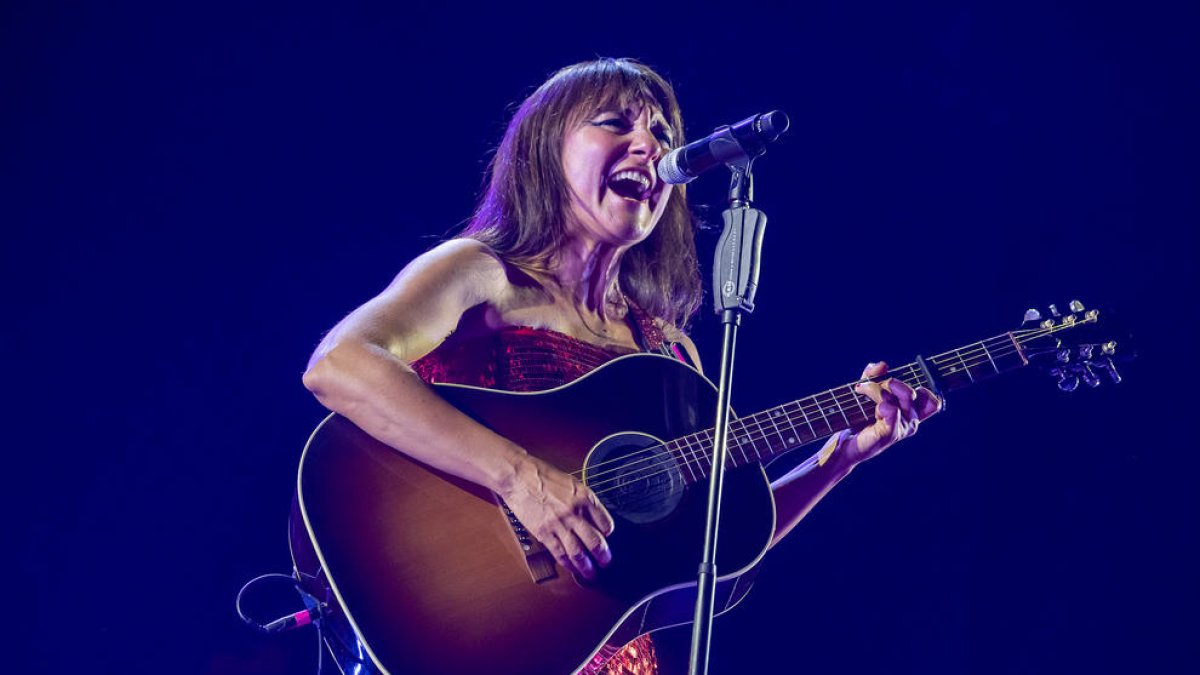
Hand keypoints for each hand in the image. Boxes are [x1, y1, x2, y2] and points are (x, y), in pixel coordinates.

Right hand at [499, 454, 614, 580]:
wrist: (519, 477)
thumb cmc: (542, 476)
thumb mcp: (572, 483)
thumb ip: (583, 501)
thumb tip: (592, 517)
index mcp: (585, 497)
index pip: (606, 523)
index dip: (608, 534)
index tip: (606, 538)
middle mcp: (574, 512)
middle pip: (595, 542)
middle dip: (603, 556)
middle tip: (605, 562)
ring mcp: (559, 524)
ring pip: (578, 553)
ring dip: (586, 567)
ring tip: (591, 573)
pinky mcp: (544, 532)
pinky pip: (559, 553)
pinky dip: (567, 564)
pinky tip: (572, 568)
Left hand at [845, 361, 940, 464]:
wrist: (844, 441)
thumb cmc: (858, 417)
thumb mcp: (865, 390)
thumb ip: (873, 375)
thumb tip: (882, 365)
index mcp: (910, 411)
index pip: (931, 401)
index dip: (923, 390)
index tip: (897, 385)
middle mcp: (910, 421)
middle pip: (910, 392)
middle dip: (889, 383)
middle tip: (868, 384)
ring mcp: (902, 428)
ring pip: (900, 398)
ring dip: (876, 389)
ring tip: (861, 391)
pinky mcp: (890, 434)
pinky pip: (893, 411)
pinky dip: (881, 403)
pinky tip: (871, 408)